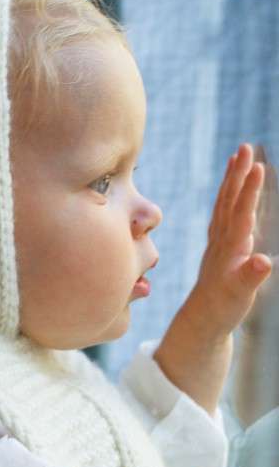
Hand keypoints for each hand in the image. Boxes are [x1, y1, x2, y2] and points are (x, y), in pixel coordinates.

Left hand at [184, 142, 272, 339]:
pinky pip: (224, 214)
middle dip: (239, 173)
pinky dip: (229, 197)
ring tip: (237, 158)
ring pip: (225, 204)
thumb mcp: (241, 294)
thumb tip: (264, 261)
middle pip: (230, 200)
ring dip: (232, 180)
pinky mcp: (219, 247)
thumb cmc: (224, 308)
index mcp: (231, 247)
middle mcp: (222, 239)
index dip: (250, 190)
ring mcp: (219, 241)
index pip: (241, 212)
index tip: (258, 165)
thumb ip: (252, 277)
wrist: (202, 320)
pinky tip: (231, 190)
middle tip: (246, 146)